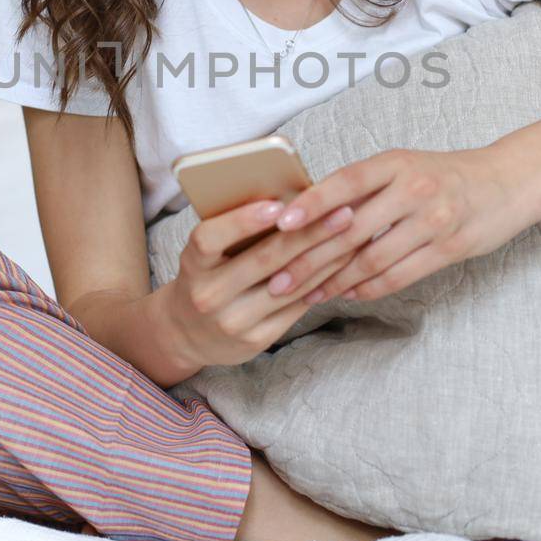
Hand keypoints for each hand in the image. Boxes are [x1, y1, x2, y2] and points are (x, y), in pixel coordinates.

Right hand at [161, 196, 360, 369]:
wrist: (187, 334)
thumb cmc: (206, 277)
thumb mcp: (206, 255)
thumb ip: (234, 232)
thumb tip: (291, 199)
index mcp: (192, 265)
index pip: (210, 239)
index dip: (242, 221)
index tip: (278, 206)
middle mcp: (208, 295)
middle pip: (264, 260)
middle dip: (309, 233)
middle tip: (343, 211)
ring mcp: (232, 321)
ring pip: (289, 285)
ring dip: (326, 258)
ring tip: (353, 235)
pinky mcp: (255, 340)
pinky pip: (295, 307)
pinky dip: (321, 283)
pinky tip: (341, 266)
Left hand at [264, 146, 529, 303]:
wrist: (506, 183)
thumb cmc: (443, 175)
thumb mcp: (404, 167)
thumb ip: (363, 187)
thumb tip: (308, 209)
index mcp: (396, 163)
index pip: (346, 181)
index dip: (312, 203)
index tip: (281, 223)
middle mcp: (414, 189)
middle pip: (352, 229)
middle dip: (310, 259)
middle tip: (279, 280)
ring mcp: (434, 221)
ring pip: (373, 259)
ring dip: (336, 281)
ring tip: (309, 294)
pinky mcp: (449, 249)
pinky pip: (399, 275)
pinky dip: (369, 288)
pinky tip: (347, 294)